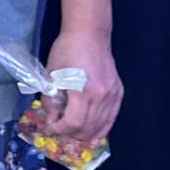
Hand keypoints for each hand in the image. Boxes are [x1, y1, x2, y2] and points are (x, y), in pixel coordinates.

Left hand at [35, 28, 121, 144]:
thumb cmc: (66, 51)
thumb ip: (50, 99)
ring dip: (86, 134)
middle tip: (60, 131)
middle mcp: (101, 96)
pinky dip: (101, 128)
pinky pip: (111, 118)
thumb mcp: (51, 74)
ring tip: (74, 132)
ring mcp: (113, 95)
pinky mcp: (119, 93)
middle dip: (71, 134)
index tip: (51, 128)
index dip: (60, 129)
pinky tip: (93, 131)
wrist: (89, 35)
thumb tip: (53, 118)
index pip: (73, 123)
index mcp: (82, 91)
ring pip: (102, 126)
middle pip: (88, 128)